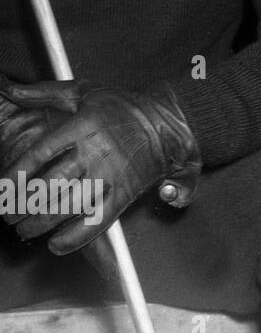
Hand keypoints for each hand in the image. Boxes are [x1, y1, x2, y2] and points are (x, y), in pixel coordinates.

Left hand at [6, 85, 199, 253]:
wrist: (172, 120)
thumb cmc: (126, 105)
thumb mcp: (85, 90)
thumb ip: (44, 92)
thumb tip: (10, 88)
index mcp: (83, 126)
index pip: (38, 154)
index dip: (15, 175)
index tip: (2, 187)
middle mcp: (96, 151)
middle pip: (48, 185)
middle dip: (21, 206)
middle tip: (8, 215)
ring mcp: (112, 174)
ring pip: (68, 206)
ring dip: (40, 223)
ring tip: (25, 230)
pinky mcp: (127, 192)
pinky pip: (98, 220)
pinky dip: (75, 237)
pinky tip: (56, 244)